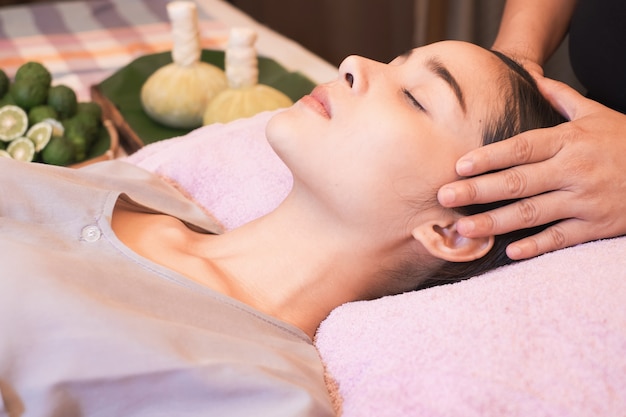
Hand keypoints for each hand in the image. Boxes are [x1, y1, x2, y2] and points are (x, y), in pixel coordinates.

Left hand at [438, 75, 625, 259]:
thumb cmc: (625, 141)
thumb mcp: (596, 115)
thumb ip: (562, 99)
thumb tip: (533, 79)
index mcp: (569, 141)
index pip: (521, 148)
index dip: (488, 158)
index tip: (458, 166)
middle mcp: (573, 170)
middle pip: (518, 181)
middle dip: (478, 190)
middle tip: (444, 196)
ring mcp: (585, 200)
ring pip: (532, 213)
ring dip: (495, 221)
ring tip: (464, 228)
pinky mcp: (597, 225)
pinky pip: (562, 237)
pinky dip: (537, 245)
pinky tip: (510, 250)